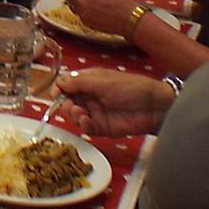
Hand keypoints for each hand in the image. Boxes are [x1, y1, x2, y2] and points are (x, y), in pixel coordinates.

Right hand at [57, 69, 171, 137]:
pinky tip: (87, 122)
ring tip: (80, 113)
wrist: (154, 107)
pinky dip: (83, 125)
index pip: (67, 85)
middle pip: (68, 101)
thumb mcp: (102, 80)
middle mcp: (90, 96)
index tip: (55, 95)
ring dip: (74, 115)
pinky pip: (87, 128)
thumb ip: (78, 82)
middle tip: (71, 106)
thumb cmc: (130, 87)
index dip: (59, 90)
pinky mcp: (103, 128)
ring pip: (75, 116)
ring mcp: (96, 112)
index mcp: (90, 81)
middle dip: (66, 104)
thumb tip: (59, 83)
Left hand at [59, 0, 142, 35]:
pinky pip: (80, 15)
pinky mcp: (85, 23)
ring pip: (74, 6)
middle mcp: (81, 2)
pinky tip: (95, 10)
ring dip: (78, 3)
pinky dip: (84, 11)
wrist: (128, 18)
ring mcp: (82, 14)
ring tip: (93, 1)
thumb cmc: (118, 0)